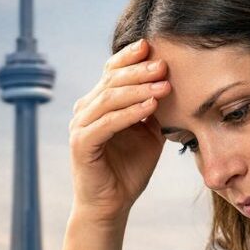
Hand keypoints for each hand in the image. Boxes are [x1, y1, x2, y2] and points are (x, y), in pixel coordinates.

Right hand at [68, 38, 171, 222]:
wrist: (112, 204)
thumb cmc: (128, 170)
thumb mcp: (147, 133)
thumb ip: (152, 109)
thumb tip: (169, 82)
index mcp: (98, 104)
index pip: (111, 71)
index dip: (129, 57)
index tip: (152, 45)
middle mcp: (85, 111)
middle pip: (110, 81)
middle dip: (139, 70)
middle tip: (164, 64)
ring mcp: (80, 126)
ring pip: (108, 99)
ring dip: (138, 89)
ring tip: (163, 84)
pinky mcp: (81, 144)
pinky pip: (107, 123)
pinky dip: (129, 113)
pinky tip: (149, 107)